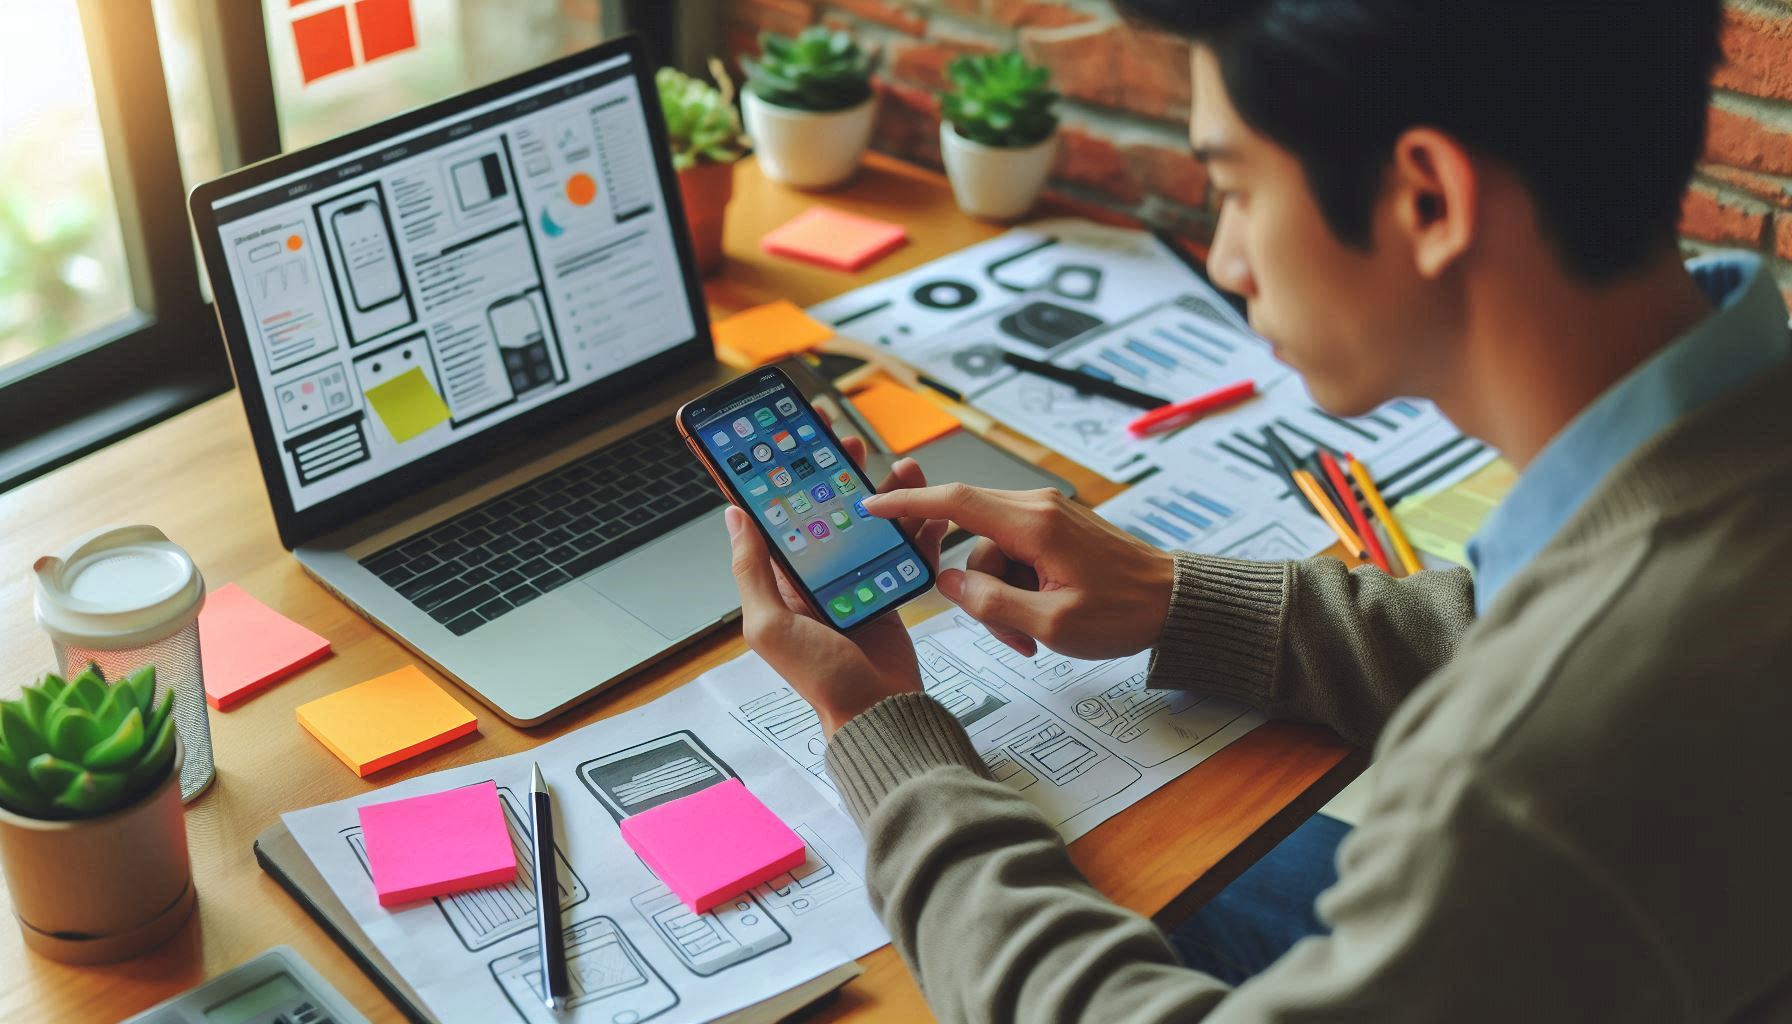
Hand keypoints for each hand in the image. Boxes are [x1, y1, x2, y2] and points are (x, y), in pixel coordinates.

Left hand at [726, 435, 948, 735]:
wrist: (878, 713)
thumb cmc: (821, 680)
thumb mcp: (770, 625)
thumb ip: (752, 570)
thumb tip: (734, 516)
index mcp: (783, 580)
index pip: (776, 515)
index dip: (778, 476)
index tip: (785, 438)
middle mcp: (818, 575)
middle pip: (827, 508)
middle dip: (835, 471)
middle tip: (844, 441)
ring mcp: (857, 580)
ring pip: (870, 521)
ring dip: (884, 491)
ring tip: (898, 467)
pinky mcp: (891, 588)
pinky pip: (905, 548)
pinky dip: (918, 526)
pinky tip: (928, 506)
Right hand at [861, 485, 1174, 659]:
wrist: (1175, 603)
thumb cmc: (1124, 613)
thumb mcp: (1052, 622)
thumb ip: (991, 601)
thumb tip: (950, 583)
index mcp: (1032, 524)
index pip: (954, 502)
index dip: (908, 503)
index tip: (872, 505)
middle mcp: (1037, 508)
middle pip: (972, 540)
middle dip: (978, 590)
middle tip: (1010, 635)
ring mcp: (1048, 516)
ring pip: (992, 553)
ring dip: (1002, 597)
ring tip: (1035, 634)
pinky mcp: (1056, 529)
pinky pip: (1015, 554)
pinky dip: (1019, 588)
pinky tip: (1044, 616)